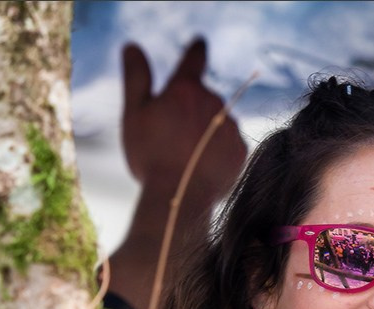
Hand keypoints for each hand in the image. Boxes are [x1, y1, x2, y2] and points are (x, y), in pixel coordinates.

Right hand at [120, 38, 246, 206]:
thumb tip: (132, 46)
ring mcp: (231, 126)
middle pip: (203, 98)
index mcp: (186, 88)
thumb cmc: (151, 156)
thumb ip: (136, 77)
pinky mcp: (240, 152)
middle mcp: (214, 101)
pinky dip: (216, 152)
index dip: (196, 50)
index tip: (199, 44)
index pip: (195, 57)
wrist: (179, 198)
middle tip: (169, 137)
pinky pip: (228, 145)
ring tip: (183, 158)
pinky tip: (200, 167)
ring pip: (216, 123)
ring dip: (204, 132)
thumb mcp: (134, 114)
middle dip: (189, 110)